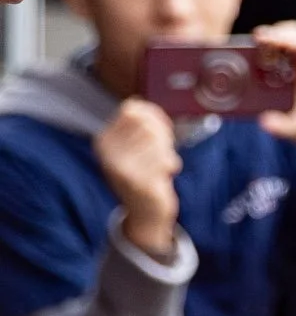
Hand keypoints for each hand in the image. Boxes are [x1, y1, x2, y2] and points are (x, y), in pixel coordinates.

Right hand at [97, 96, 181, 258]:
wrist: (145, 213)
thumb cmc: (144, 173)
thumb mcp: (133, 145)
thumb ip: (137, 122)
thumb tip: (135, 103)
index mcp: (104, 141)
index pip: (132, 109)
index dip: (153, 115)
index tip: (162, 130)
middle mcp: (108, 155)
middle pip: (147, 124)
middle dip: (163, 135)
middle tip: (165, 149)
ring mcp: (122, 170)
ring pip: (157, 140)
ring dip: (167, 150)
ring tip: (165, 163)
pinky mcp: (139, 183)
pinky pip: (164, 160)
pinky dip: (171, 164)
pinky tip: (167, 174)